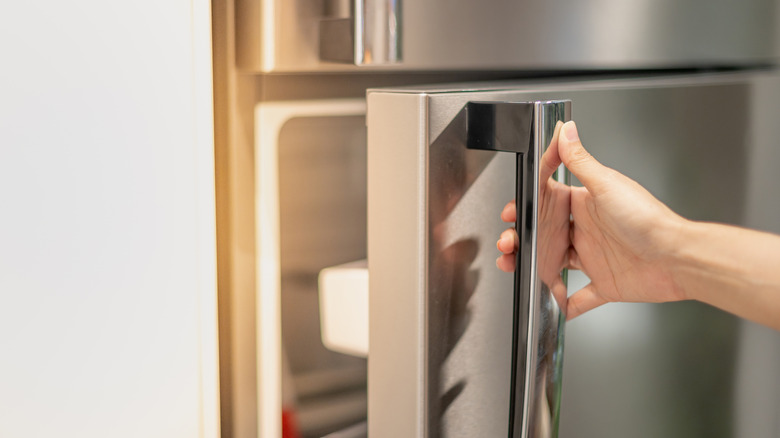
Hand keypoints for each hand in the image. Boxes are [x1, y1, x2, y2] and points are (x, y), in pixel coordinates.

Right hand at [497, 121, 686, 319]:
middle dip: (521, 239)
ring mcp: (594, 258)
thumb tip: (566, 131)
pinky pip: (581, 297)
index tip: (510, 211)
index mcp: (586, 205)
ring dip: (531, 267)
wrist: (676, 258)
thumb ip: (580, 160)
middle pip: (544, 235)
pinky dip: (566, 304)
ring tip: (514, 268)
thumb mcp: (606, 185)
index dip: (526, 207)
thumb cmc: (647, 219)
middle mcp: (587, 230)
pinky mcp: (605, 284)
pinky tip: (553, 305)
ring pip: (553, 263)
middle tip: (508, 244)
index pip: (548, 203)